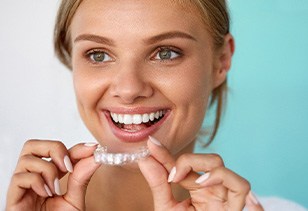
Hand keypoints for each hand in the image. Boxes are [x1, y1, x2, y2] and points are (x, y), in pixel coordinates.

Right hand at [6, 140, 99, 210]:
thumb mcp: (75, 200)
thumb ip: (82, 178)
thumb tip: (95, 156)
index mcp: (49, 177)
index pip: (58, 152)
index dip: (75, 147)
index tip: (93, 148)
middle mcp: (34, 178)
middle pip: (34, 145)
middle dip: (54, 148)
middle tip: (68, 166)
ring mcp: (22, 187)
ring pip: (27, 158)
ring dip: (48, 170)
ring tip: (56, 189)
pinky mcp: (12, 198)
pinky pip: (19, 177)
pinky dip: (36, 182)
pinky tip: (46, 195)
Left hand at [138, 137, 263, 210]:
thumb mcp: (166, 208)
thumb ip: (158, 184)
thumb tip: (144, 159)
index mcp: (197, 188)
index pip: (184, 164)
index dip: (167, 153)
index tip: (152, 145)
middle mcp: (212, 189)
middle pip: (207, 158)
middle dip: (189, 159)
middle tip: (172, 176)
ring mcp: (223, 196)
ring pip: (222, 166)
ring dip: (204, 167)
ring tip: (189, 180)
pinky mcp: (234, 207)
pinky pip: (241, 186)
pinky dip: (225, 178)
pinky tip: (204, 184)